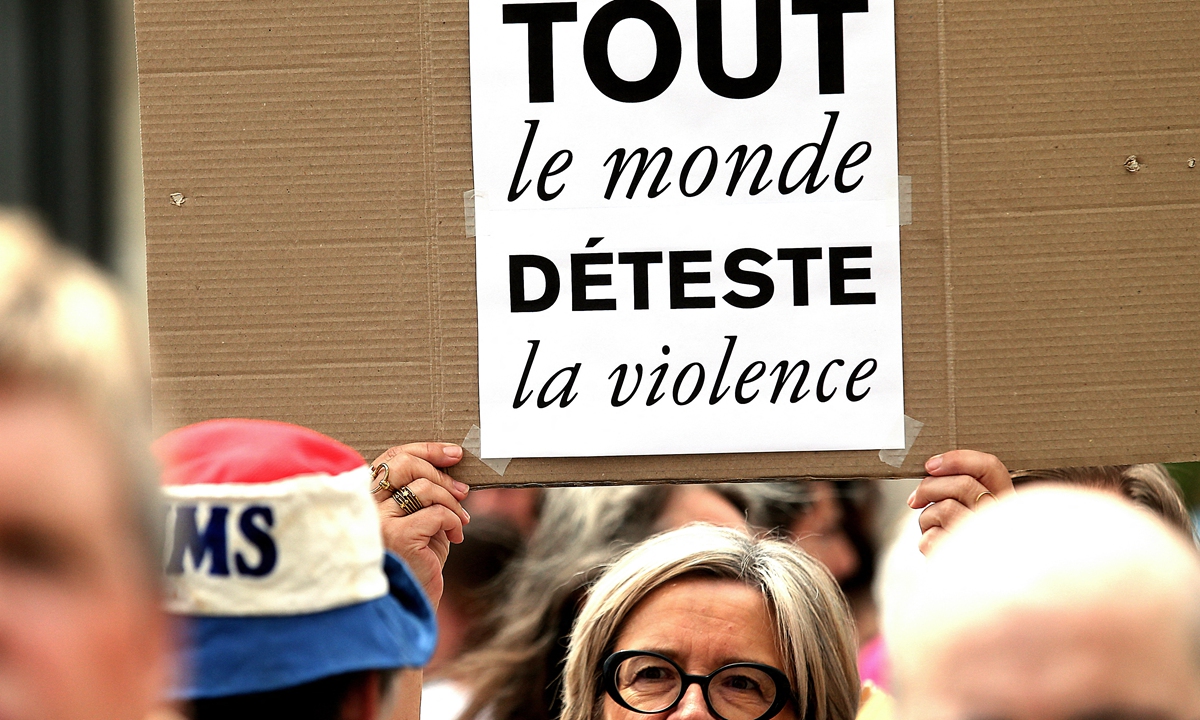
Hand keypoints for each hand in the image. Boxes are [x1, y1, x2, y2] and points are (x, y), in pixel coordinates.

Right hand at [370, 442, 469, 607]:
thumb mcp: (419, 519)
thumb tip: (450, 462)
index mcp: (366, 499)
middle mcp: (365, 507)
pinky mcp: (399, 537)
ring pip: (424, 487)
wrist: (409, 604)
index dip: (425, 450)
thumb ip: (424, 492)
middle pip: (404, 464)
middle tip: (462, 491)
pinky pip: (437, 513)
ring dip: (452, 502)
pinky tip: (455, 537)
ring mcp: (378, 521)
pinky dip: (455, 522)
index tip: (454, 454)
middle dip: (441, 474)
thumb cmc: (415, 561)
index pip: (391, 458)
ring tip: (460, 521)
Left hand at [908, 450, 1013, 554]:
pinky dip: (926, 543)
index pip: (991, 467)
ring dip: (926, 519)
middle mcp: (1004, 522)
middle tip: (915, 499)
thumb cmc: (970, 549)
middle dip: (929, 487)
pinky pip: (931, 539)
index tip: (931, 464)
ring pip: (944, 509)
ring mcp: (988, 543)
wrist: (978, 598)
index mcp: (1008, 505)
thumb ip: (960, 491)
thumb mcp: (972, 514)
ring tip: (932, 531)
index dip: (958, 459)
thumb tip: (929, 471)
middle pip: (963, 485)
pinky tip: (938, 552)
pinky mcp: (967, 563)